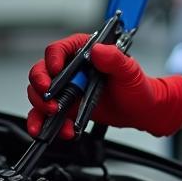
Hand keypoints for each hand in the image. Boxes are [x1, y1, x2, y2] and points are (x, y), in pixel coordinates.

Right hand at [27, 32, 181, 138]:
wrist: (142, 111)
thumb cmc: (138, 87)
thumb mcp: (130, 71)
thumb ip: (115, 59)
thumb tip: (99, 50)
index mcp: (86, 52)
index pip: (59, 49)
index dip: (53, 59)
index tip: (55, 71)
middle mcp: (72, 69)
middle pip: (42, 72)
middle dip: (40, 86)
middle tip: (51, 100)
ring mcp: (67, 89)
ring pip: (39, 94)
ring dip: (41, 107)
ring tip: (54, 116)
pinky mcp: (66, 107)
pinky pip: (47, 115)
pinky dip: (45, 123)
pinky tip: (56, 131)